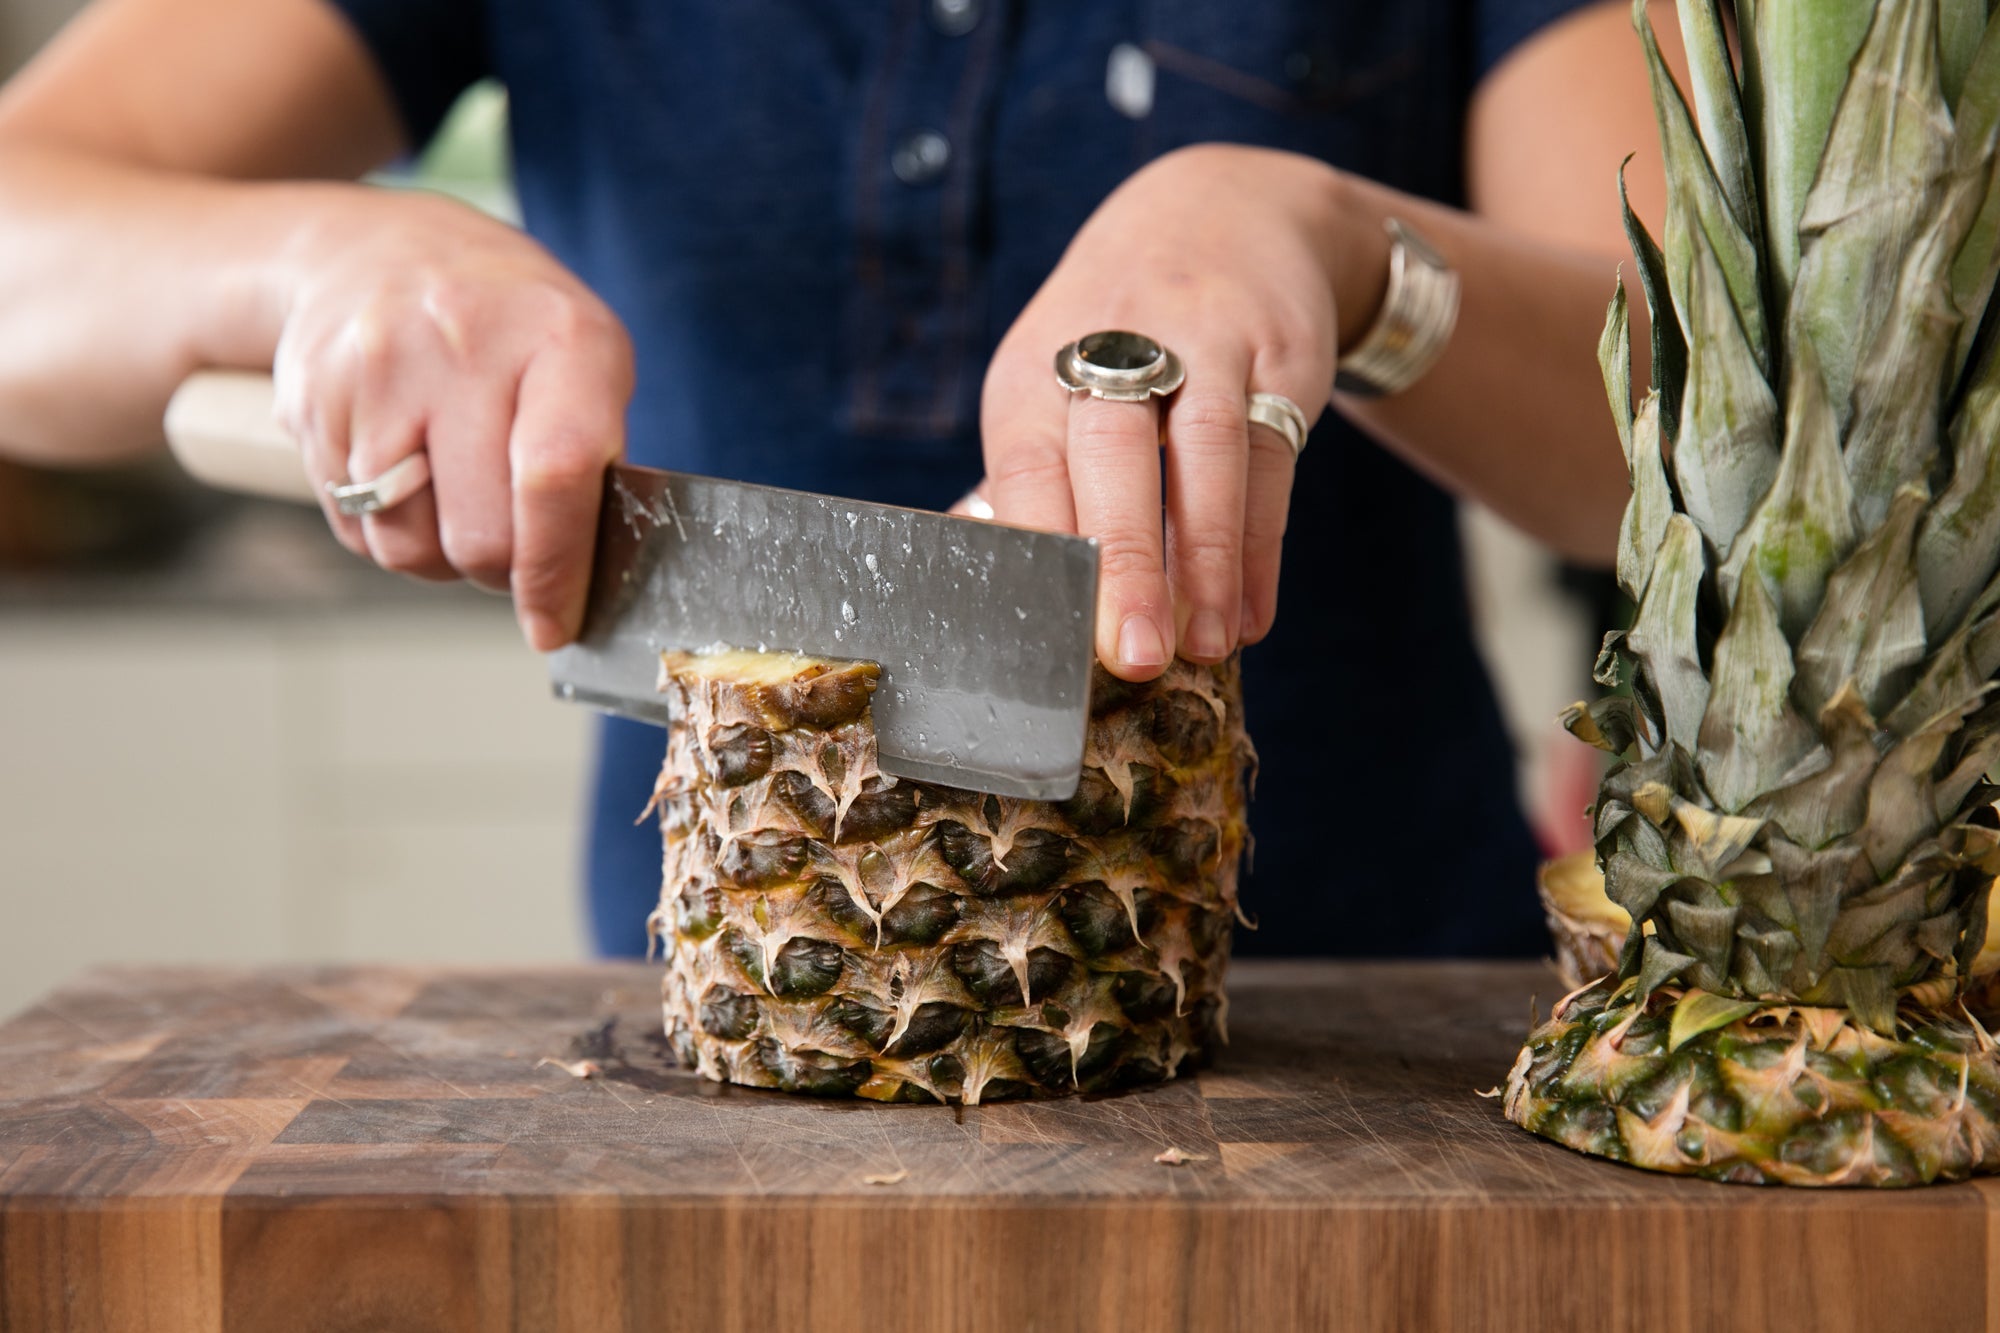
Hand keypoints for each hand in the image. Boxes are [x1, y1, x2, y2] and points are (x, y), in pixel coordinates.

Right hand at [272, 188, 633, 649]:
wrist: (374, 248)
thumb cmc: (509, 322)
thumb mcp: (583, 356)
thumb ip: (595, 459)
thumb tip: (583, 580)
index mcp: (555, 336)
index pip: (554, 477)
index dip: (557, 571)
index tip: (555, 623)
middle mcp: (461, 345)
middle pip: (479, 534)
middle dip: (502, 570)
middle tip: (514, 547)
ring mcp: (375, 372)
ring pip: (408, 547)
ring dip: (441, 559)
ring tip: (458, 504)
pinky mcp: (312, 404)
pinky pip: (356, 531)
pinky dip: (391, 535)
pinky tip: (408, 484)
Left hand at [978, 144, 1348, 678]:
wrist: (1227, 209)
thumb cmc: (1117, 338)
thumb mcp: (1054, 384)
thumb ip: (1039, 488)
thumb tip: (1008, 611)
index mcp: (1033, 368)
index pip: (1026, 469)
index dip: (1041, 556)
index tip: (1051, 642)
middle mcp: (1110, 342)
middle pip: (1112, 458)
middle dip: (1123, 563)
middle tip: (1135, 657)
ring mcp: (1201, 338)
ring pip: (1203, 454)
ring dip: (1205, 559)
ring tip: (1207, 646)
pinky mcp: (1278, 348)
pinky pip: (1270, 455)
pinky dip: (1261, 543)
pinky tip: (1250, 609)